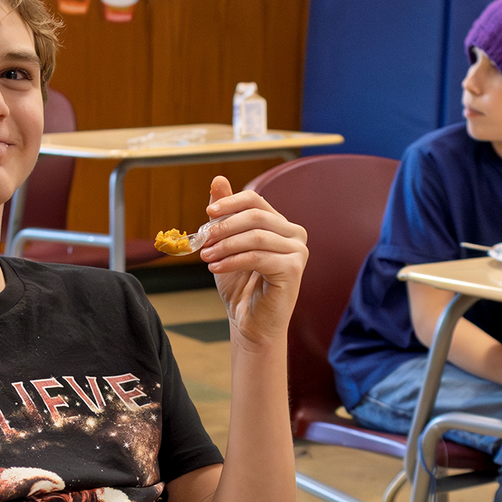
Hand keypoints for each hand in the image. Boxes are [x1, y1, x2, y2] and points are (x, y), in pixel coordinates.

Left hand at [200, 176, 307, 347]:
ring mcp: (298, 251)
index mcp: (280, 224)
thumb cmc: (240, 285)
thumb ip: (224, 216)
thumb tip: (218, 180)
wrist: (251, 322)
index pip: (255, 200)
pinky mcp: (294, 269)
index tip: (207, 213)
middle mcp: (294, 234)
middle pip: (255, 216)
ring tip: (206, 256)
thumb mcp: (226, 245)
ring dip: (225, 245)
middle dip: (224, 226)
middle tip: (202, 240)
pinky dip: (232, 261)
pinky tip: (215, 268)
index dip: (229, 203)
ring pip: (255, 236)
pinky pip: (257, 257)